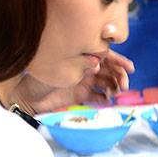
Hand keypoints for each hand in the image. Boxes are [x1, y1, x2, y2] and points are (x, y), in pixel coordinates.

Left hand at [16, 49, 135, 111]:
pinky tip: (106, 100)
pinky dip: (104, 98)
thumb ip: (80, 64)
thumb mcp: (61, 66)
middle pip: (110, 70)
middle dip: (120, 77)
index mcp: (84, 57)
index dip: (120, 61)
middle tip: (123, 86)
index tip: (130, 68)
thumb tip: (97, 63)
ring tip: (114, 94)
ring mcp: (85, 81)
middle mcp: (87, 67)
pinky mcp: (82, 95)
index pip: (107, 56)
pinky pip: (98, 96)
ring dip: (114, 88)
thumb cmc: (41, 75)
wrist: (26, 95)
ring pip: (107, 83)